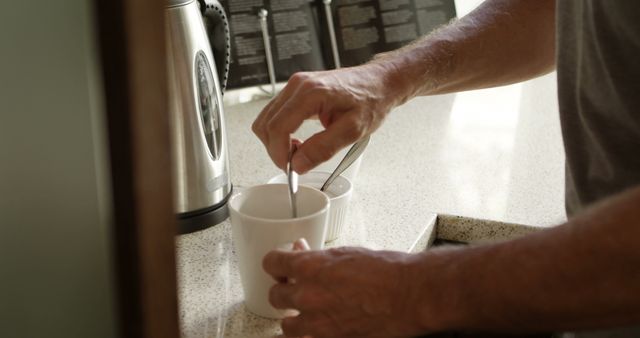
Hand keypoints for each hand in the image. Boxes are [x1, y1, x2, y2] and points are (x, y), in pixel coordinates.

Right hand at [252, 63, 400, 172]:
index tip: (290, 169)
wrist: (379, 83)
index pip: (278, 127)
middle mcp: (298, 85)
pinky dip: (280, 133)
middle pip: (266, 124)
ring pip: (266, 120)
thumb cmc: (370, 100)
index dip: (279, 153)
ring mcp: (295, 86)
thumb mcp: (353, 130)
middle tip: (296, 164)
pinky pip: (275, 115)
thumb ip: (323, 148)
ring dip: (276, 142)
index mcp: (311, 93)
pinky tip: (297, 141)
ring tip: (299, 152)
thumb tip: (298, 164)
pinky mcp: (295, 91)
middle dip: (276, 150)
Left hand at [263, 246, 424, 337]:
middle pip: (274, 295)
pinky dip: (311, 334)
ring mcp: (317, 323)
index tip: (280, 266)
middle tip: (295, 288)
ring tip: (305, 313)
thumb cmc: (386, 271)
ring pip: (286, 325)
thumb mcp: (346, 253)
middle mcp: (308, 296)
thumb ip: (318, 255)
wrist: (409, 295)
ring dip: (293, 318)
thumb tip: (301, 250)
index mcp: (309, 267)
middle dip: (284, 290)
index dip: (275, 263)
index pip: (271, 262)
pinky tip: (321, 327)